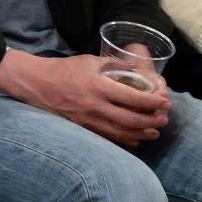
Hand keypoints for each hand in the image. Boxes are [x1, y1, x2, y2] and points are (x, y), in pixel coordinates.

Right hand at [0, 52, 170, 147]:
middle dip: (152, 121)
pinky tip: (135, 138)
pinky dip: (125, 140)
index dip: (153, 102)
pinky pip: (109, 138)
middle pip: (131, 120)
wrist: (37, 84)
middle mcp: (95, 107)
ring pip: (122, 133)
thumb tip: (134, 70)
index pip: (133, 98)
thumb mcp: (89, 61)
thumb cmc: (63, 69)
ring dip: (142, 133)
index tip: (165, 101)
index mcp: (98, 87)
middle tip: (164, 118)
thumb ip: (113, 65)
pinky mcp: (83, 128)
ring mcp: (88, 121)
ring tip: (155, 131)